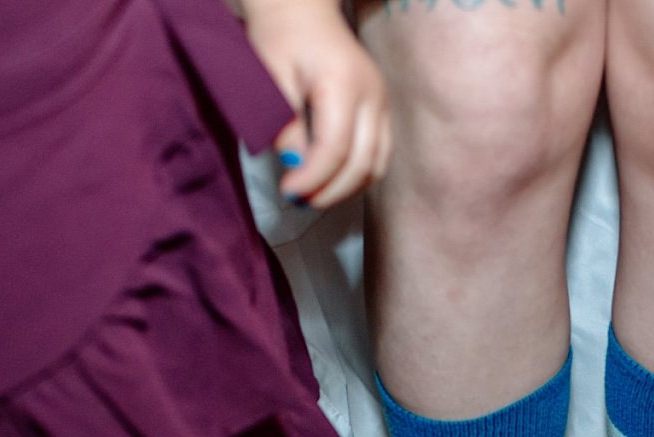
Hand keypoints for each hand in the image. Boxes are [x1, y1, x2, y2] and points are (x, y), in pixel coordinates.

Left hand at [237, 0, 391, 206]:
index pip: (336, 147)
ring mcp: (383, 103)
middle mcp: (373, 94)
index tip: (289, 192)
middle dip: (330, 190)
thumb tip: (297, 166)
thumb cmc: (281, 37)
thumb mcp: (271, 79)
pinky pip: (377, 156)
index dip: (313, 178)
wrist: (303, 10)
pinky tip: (328, 178)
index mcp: (343, 82)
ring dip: (346, 188)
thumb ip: (286, 124)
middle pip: (363, 163)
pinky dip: (355, 175)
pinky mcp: (382, 111)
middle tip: (299, 200)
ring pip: (376, 165)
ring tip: (312, 193)